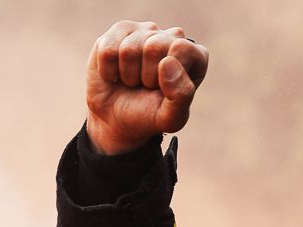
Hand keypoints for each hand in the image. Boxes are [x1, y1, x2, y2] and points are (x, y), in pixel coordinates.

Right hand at [84, 21, 208, 156]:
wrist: (116, 119)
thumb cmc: (148, 116)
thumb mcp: (171, 118)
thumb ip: (181, 95)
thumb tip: (167, 61)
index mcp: (193, 55)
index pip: (182, 49)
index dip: (168, 76)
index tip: (164, 90)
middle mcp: (172, 37)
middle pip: (153, 47)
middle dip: (145, 76)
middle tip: (146, 86)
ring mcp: (146, 31)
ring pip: (129, 49)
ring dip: (127, 75)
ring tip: (132, 81)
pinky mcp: (120, 31)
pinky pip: (108, 50)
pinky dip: (108, 70)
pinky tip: (116, 73)